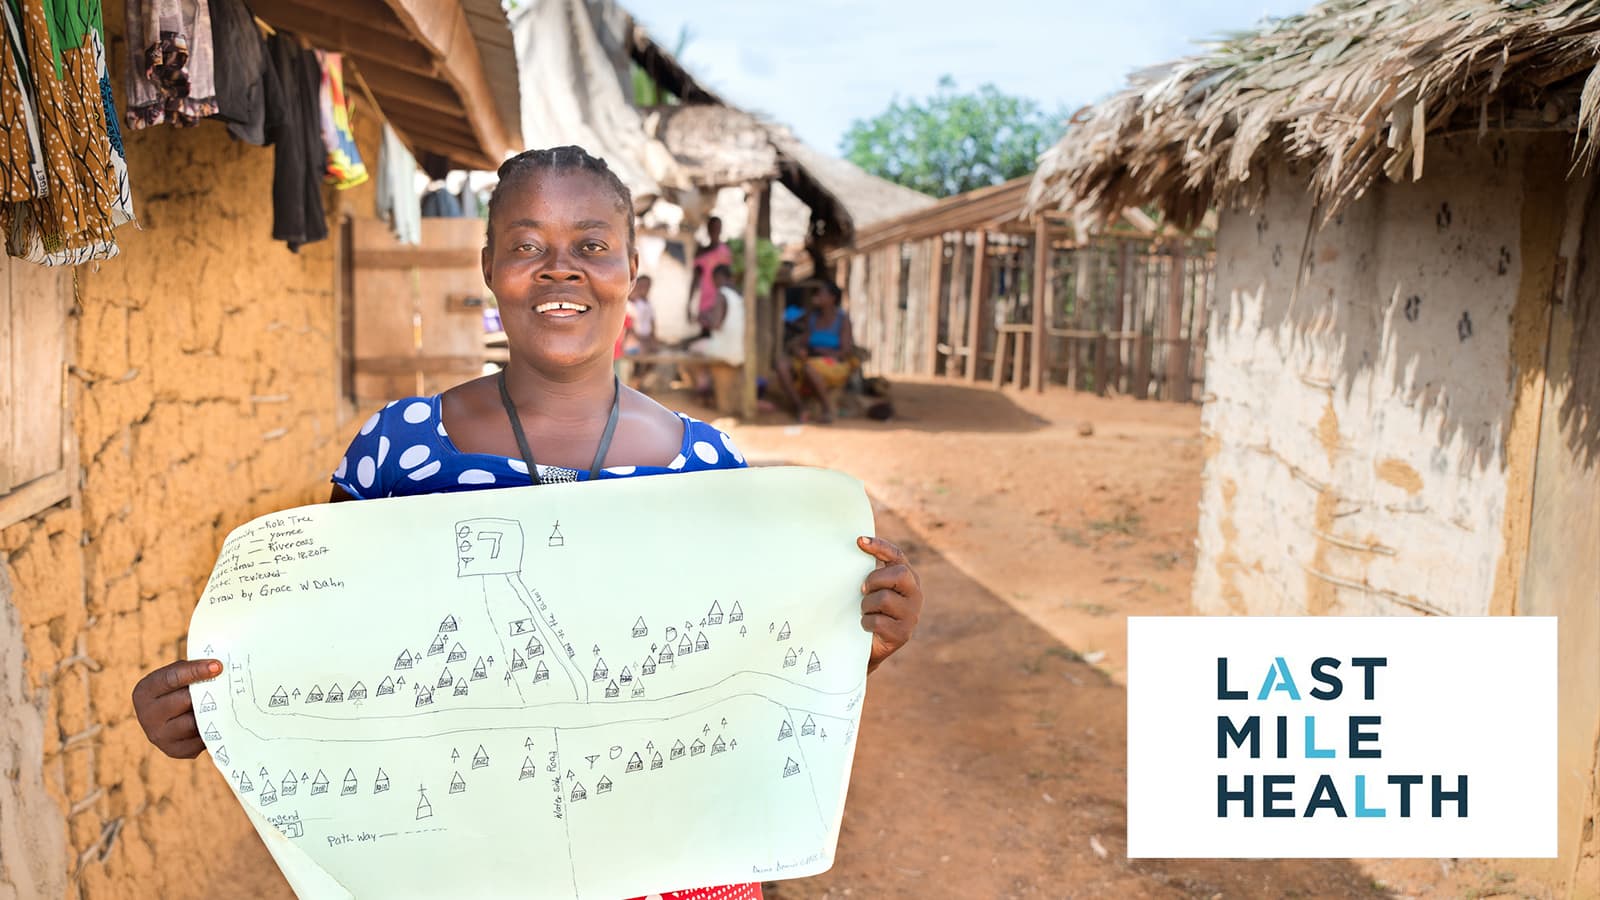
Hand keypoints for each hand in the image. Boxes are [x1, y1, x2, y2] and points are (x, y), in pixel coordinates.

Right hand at [132, 658, 221, 758]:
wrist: (169, 718)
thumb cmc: (178, 689)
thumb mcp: (177, 675)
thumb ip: (191, 670)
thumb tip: (218, 667)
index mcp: (144, 692)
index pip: (171, 678)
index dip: (196, 671)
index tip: (218, 666)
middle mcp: (147, 715)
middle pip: (184, 701)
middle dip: (207, 692)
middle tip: (227, 685)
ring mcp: (158, 736)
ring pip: (194, 722)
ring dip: (211, 712)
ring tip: (225, 702)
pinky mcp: (174, 751)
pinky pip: (200, 739)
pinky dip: (211, 729)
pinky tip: (218, 719)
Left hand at [857, 536, 921, 672]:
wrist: (869, 647)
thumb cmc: (869, 611)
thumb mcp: (872, 588)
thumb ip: (871, 570)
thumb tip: (856, 545)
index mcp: (908, 578)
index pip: (897, 556)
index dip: (880, 546)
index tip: (859, 541)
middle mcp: (915, 594)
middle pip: (897, 574)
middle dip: (874, 580)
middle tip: (862, 590)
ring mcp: (911, 615)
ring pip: (884, 599)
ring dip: (866, 605)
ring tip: (865, 612)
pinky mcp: (903, 634)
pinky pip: (878, 621)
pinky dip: (866, 623)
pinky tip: (866, 626)